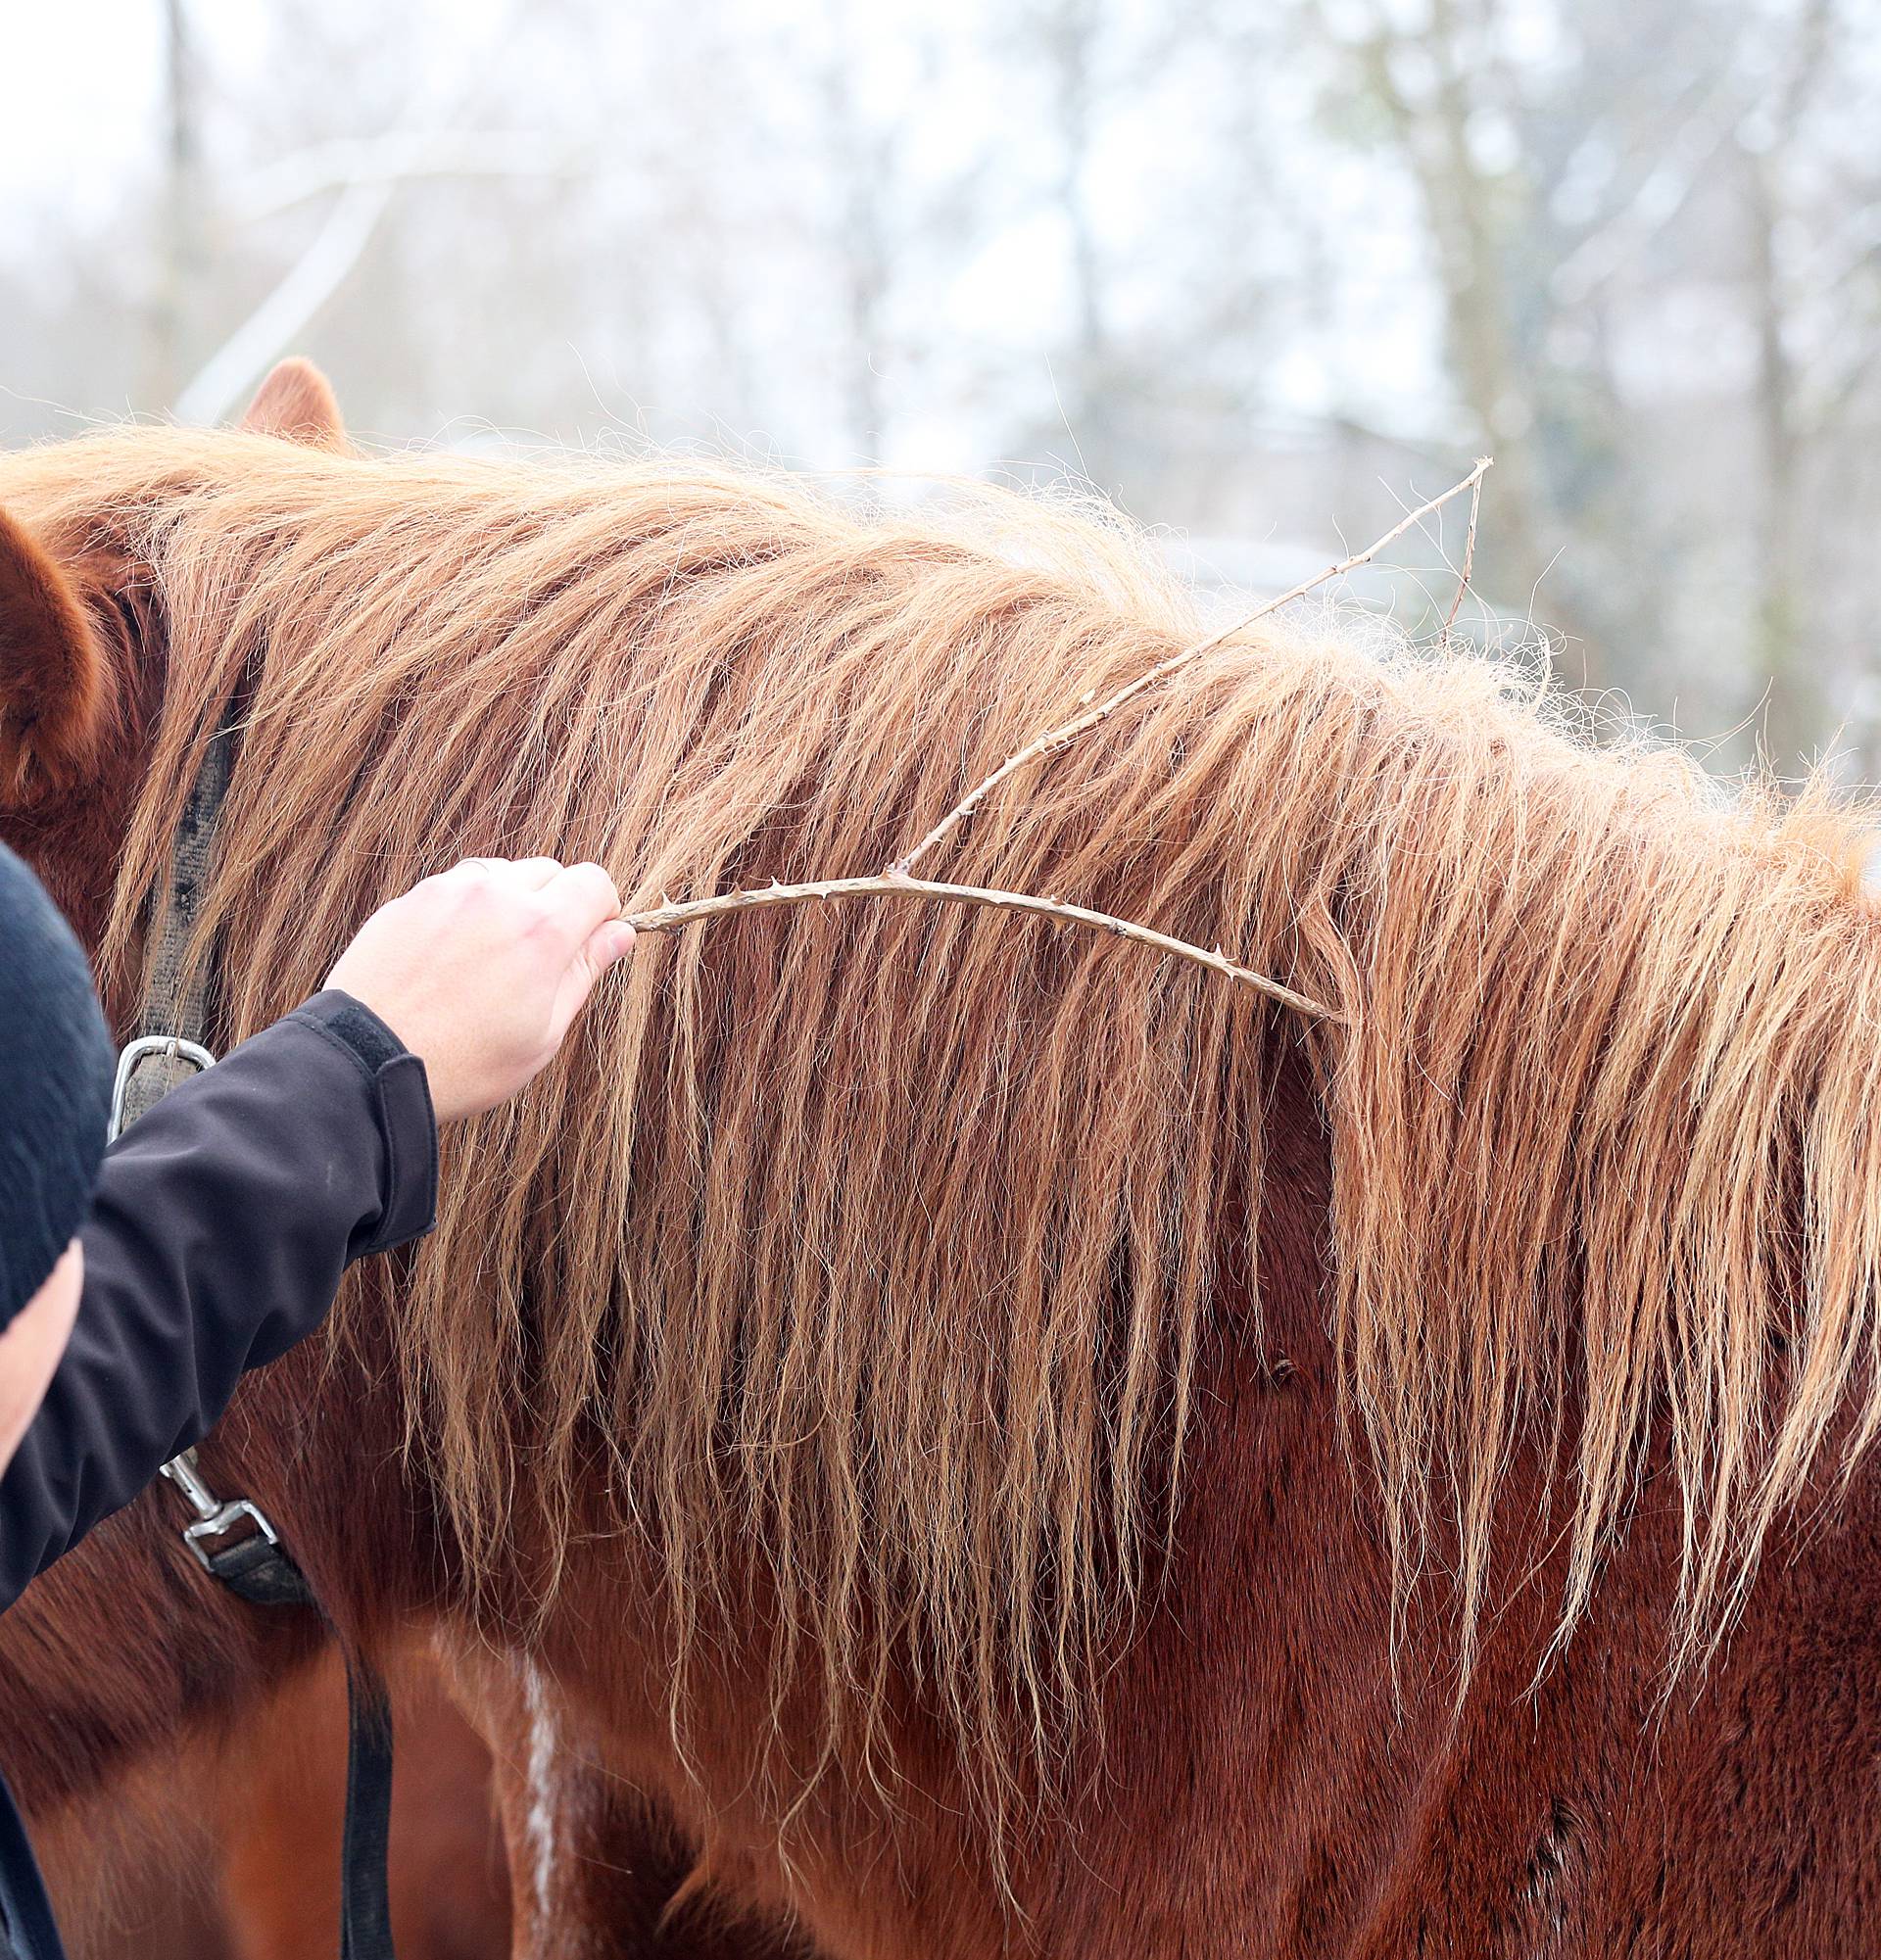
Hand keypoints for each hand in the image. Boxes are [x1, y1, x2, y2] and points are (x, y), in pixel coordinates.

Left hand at [325, 857, 635, 1122]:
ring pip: (500, 874)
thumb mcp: (542, 1033)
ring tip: (492, 957)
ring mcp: (447, 892)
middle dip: (556, 904)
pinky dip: (466, 910)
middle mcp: (496, 896)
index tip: (590, 940)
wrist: (366, 1064)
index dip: (601, 910)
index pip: (594, 881)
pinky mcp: (409, 900)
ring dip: (510, 902)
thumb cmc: (463, 1063)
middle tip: (539, 958)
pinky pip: (454, 888)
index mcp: (541, 931)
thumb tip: (619, 934)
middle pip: (550, 870)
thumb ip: (584, 973)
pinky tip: (452, 958)